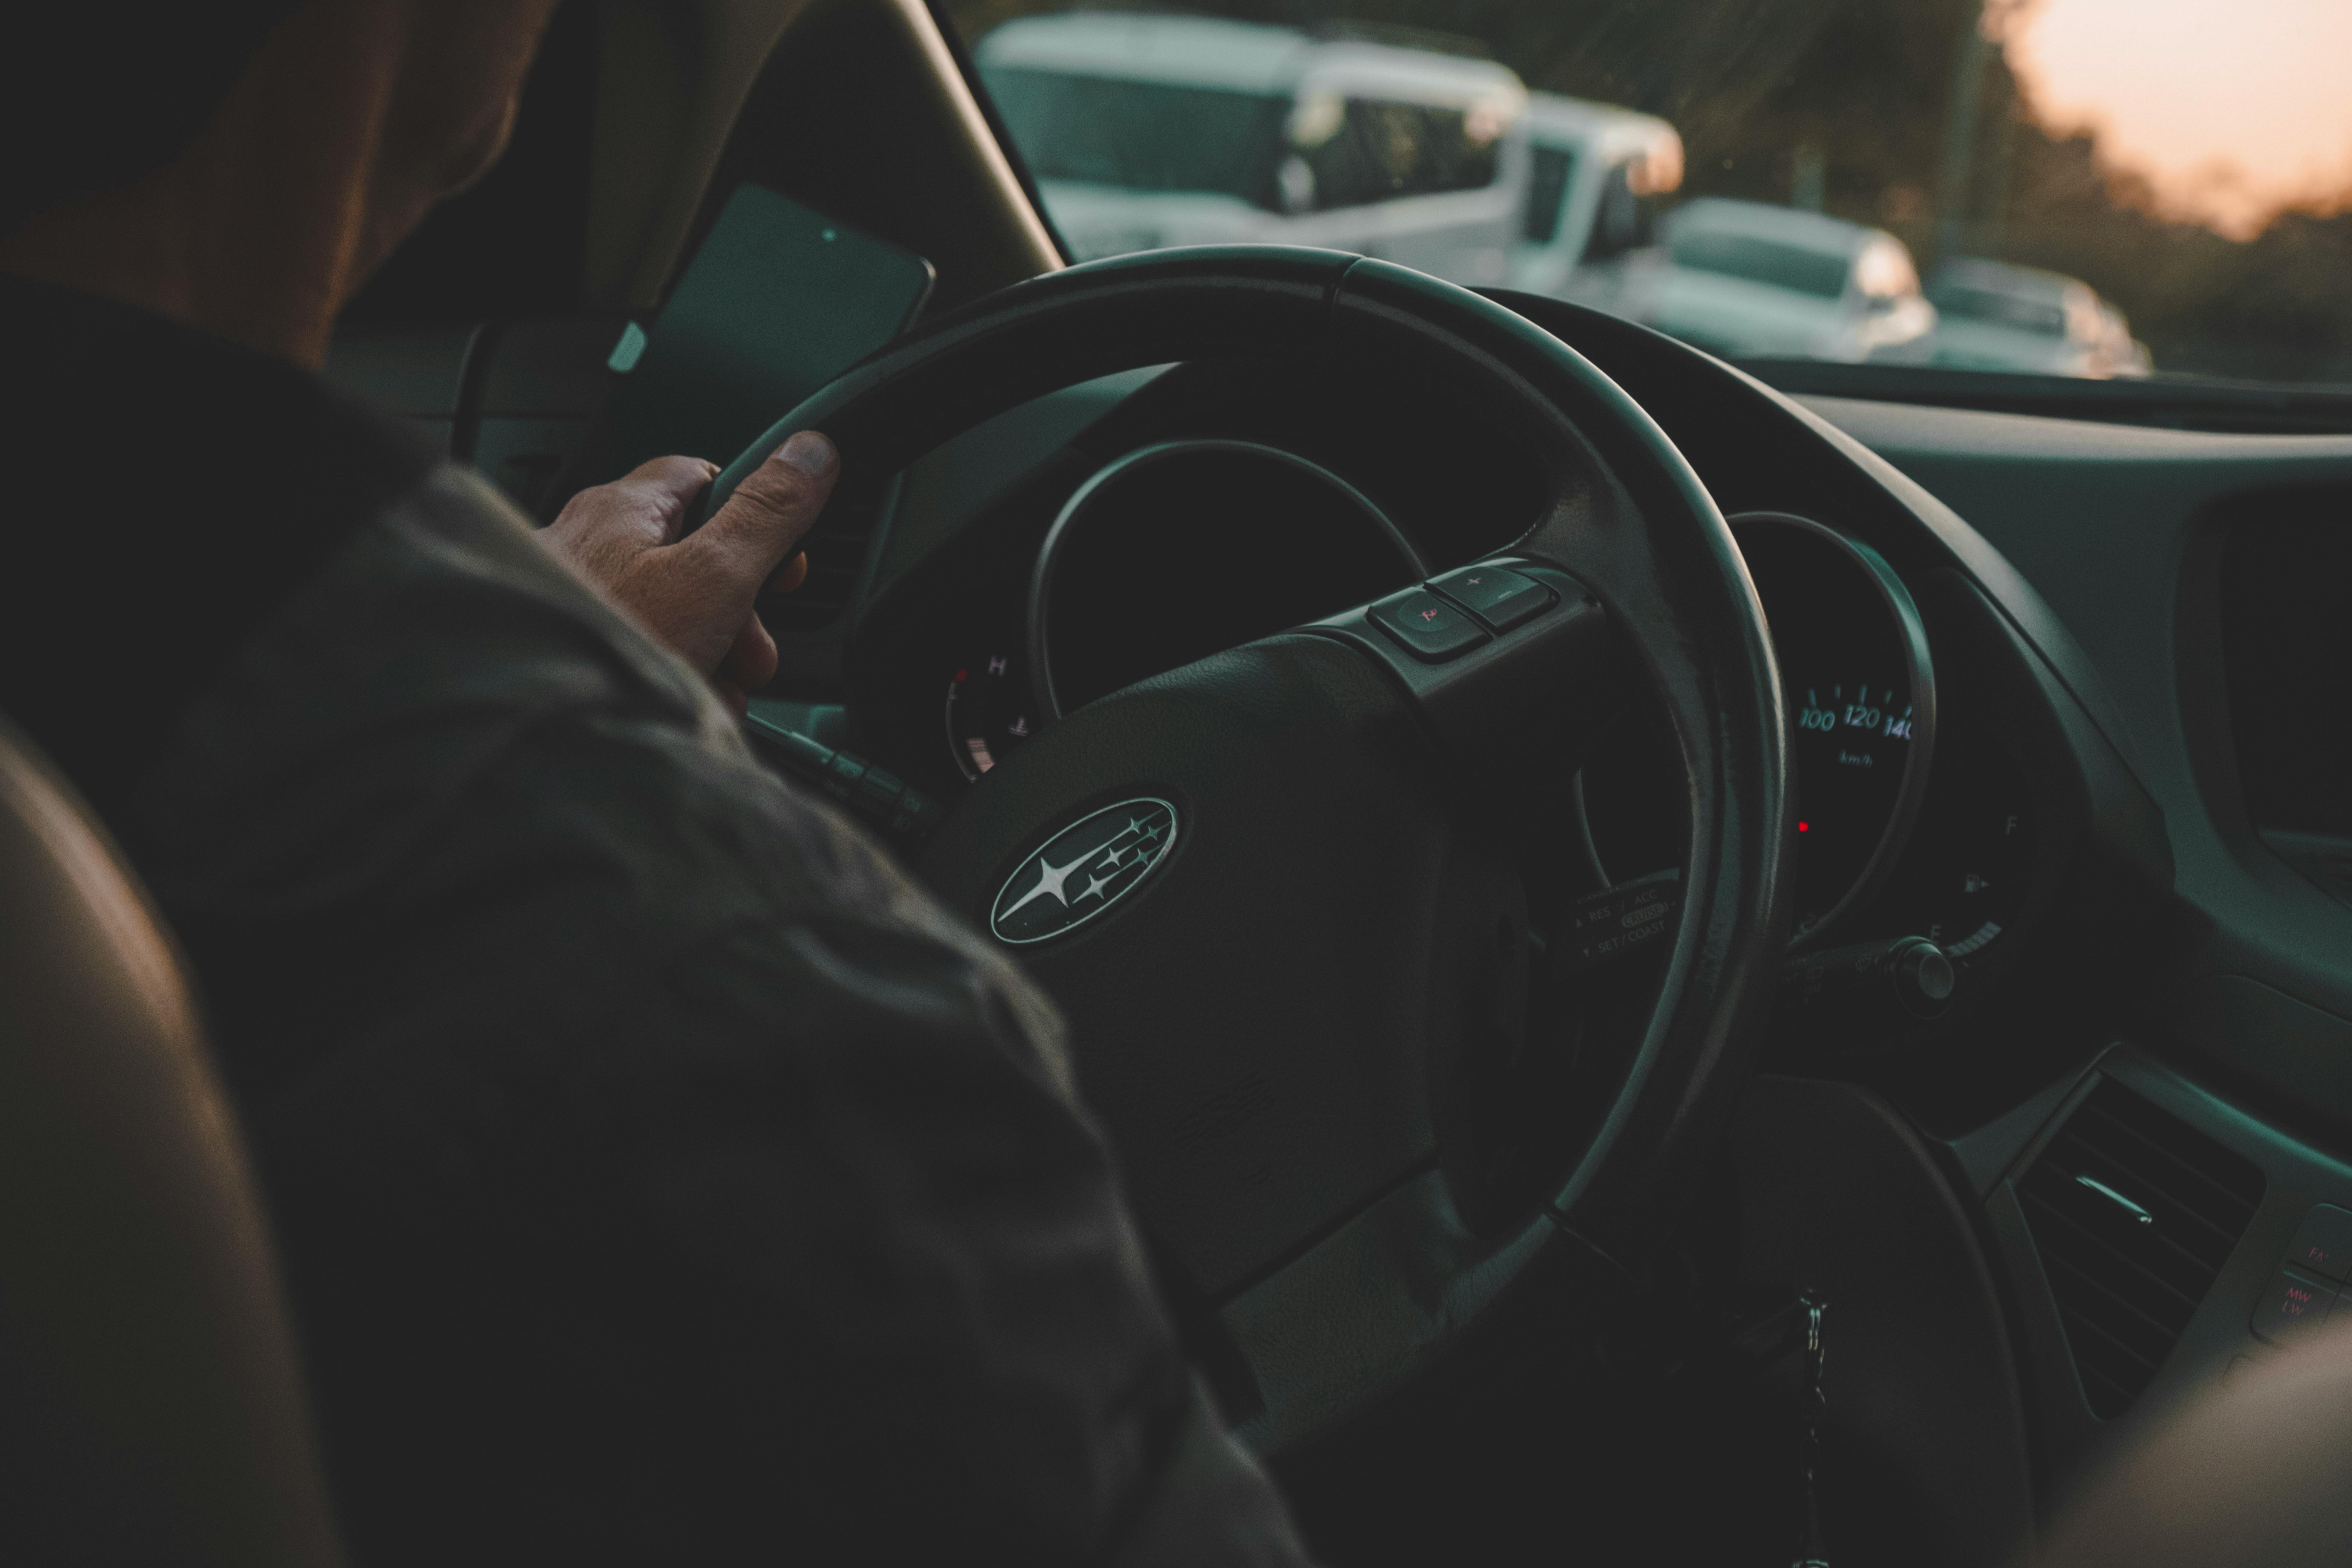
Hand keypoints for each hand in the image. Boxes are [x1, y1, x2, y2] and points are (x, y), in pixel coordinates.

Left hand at [542, 432, 837, 712]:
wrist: (535, 727)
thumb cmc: (606, 648)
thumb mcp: (712, 576)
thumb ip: (765, 514)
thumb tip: (811, 454)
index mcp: (621, 508)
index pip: (701, 477)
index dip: (754, 514)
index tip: (784, 561)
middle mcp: (585, 543)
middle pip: (688, 556)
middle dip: (738, 608)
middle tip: (754, 652)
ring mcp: (569, 597)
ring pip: (663, 610)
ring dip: (709, 649)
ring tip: (723, 689)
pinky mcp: (564, 647)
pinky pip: (631, 648)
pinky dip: (666, 673)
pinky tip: (681, 703)